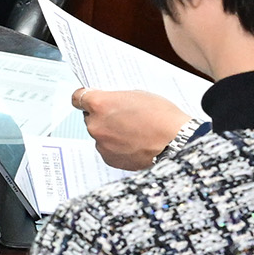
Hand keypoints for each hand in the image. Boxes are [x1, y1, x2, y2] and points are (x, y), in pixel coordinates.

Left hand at [71, 87, 196, 171]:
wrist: (175, 143)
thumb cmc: (161, 116)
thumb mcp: (137, 95)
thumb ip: (115, 99)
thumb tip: (107, 103)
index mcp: (100, 104)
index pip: (78, 98)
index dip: (83, 98)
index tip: (86, 99)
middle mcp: (95, 124)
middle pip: (90, 117)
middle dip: (102, 116)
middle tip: (122, 117)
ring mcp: (101, 144)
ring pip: (100, 134)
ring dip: (110, 133)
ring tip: (132, 132)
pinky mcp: (109, 159)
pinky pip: (107, 149)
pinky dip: (116, 147)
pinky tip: (133, 144)